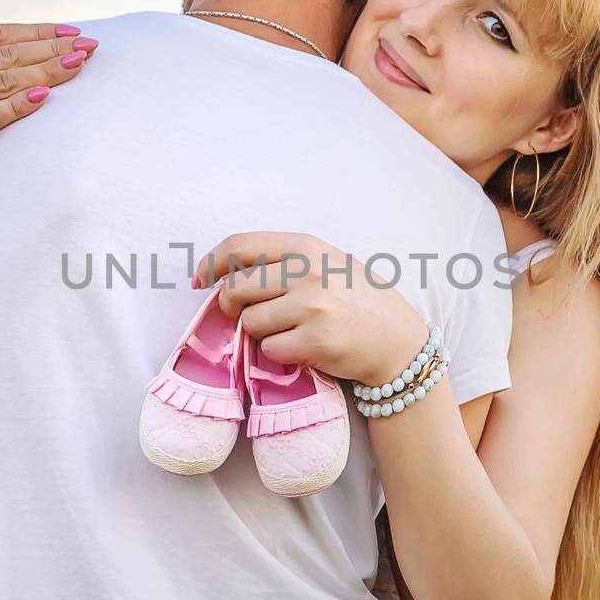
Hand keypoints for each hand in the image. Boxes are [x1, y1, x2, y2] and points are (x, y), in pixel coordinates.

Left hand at [195, 231, 428, 387]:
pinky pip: (270, 350)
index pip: (240, 245)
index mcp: (307, 246)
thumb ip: (284, 263)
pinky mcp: (315, 342)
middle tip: (245, 316)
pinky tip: (303, 349)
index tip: (200, 280)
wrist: (400, 342)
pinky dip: (279, 355)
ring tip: (291, 331)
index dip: (211, 263)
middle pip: (236, 288)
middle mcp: (308, 272)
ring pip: (250, 323)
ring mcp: (312, 307)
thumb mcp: (327, 264)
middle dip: (230, 307)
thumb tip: (226, 276)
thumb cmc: (359, 301)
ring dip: (261, 334)